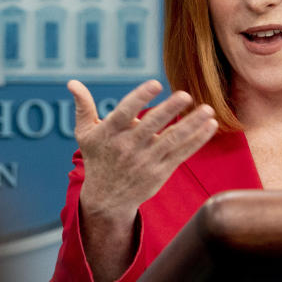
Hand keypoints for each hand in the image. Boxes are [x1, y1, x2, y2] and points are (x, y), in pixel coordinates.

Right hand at [70, 79, 217, 222]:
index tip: (155, 84)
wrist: (106, 199)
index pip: (124, 113)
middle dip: (169, 110)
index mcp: (109, 133)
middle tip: (186, 94)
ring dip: (191, 125)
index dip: (140, 97)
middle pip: (151, 126)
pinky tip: (210, 125)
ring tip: (208, 109)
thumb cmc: (97, 158)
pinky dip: (197, 140)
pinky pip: (181, 153)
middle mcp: (128, 147)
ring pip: (172, 140)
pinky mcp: (160, 172)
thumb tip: (72, 83)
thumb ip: (83, 106)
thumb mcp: (85, 133)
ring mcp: (146, 161)